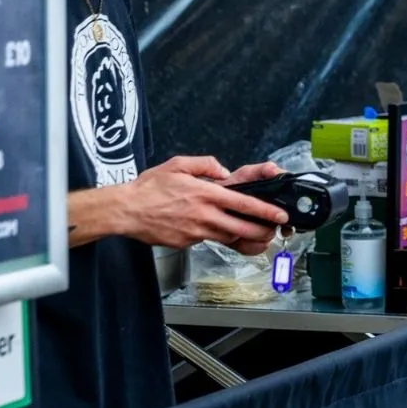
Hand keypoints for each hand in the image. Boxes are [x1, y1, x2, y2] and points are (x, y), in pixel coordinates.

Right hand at [111, 156, 287, 248]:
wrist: (126, 210)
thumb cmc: (149, 187)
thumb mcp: (178, 164)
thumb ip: (205, 165)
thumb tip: (223, 171)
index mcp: (206, 194)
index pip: (244, 204)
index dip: (266, 211)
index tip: (280, 215)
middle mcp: (204, 215)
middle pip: (243, 228)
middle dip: (262, 231)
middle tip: (273, 231)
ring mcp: (196, 232)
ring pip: (228, 238)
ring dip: (242, 237)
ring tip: (252, 233)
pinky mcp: (187, 243)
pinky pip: (207, 240)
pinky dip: (215, 236)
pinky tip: (212, 229)